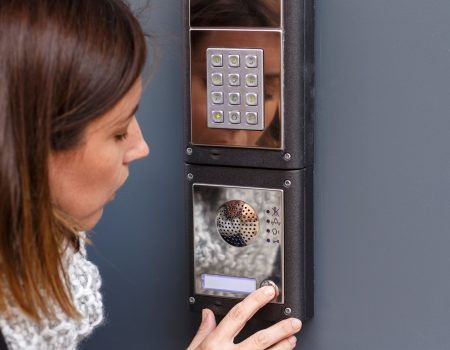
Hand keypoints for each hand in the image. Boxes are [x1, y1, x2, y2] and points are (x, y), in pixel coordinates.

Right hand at [187, 286, 301, 348]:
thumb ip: (203, 332)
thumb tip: (208, 313)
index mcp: (215, 343)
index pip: (238, 316)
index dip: (255, 302)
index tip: (268, 293)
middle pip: (260, 339)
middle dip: (280, 329)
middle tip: (293, 321)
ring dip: (282, 347)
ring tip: (292, 339)